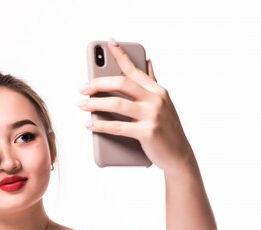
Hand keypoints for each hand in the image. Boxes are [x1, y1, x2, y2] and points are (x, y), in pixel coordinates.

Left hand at [79, 39, 195, 173]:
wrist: (179, 155)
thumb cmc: (166, 129)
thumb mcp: (163, 102)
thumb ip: (152, 82)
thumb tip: (147, 61)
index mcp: (157, 90)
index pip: (134, 68)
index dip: (121, 54)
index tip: (108, 42)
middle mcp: (156, 99)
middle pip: (121, 84)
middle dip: (97, 84)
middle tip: (82, 89)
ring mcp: (152, 115)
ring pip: (116, 104)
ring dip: (94, 104)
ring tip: (81, 105)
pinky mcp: (147, 132)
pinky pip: (118, 127)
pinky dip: (100, 125)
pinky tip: (89, 124)